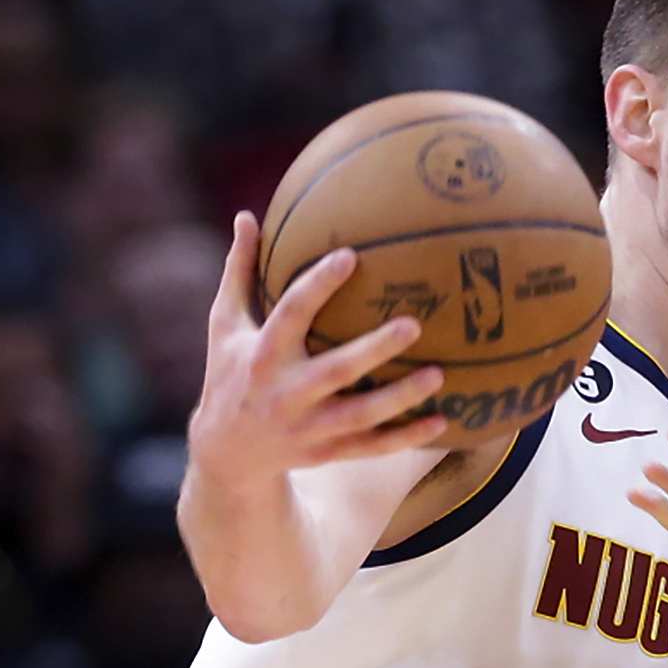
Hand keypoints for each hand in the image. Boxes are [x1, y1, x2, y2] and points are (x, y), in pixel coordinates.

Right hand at [188, 213, 448, 483]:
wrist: (226, 452)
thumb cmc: (231, 372)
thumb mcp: (225, 324)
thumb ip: (240, 272)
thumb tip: (246, 216)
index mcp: (261, 353)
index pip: (291, 313)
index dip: (318, 284)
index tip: (350, 255)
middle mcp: (285, 392)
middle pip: (336, 370)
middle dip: (374, 350)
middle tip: (414, 324)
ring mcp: (308, 426)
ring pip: (361, 414)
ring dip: (401, 397)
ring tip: (438, 374)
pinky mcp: (327, 452)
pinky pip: (372, 447)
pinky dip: (406, 438)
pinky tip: (442, 422)